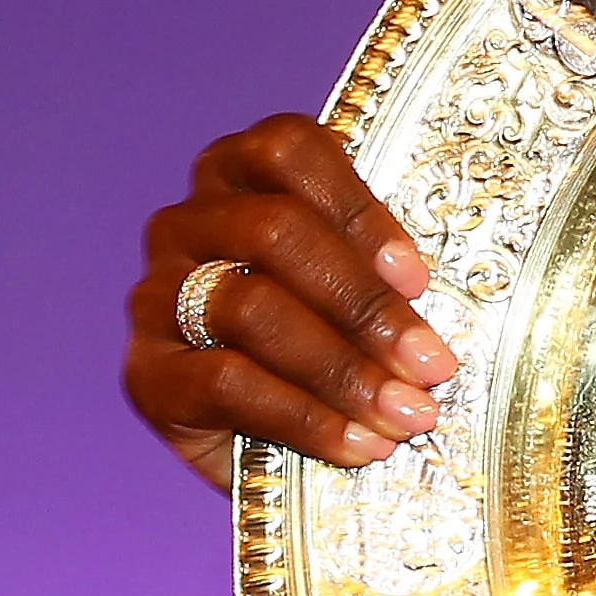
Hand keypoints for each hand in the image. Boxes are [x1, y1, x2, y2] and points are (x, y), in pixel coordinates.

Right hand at [123, 114, 458, 491]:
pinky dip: (306, 417)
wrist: (266, 441)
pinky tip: (360, 444)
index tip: (418, 277)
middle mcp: (187, 224)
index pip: (289, 152)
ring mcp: (158, 297)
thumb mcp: (357, 292)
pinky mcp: (147, 374)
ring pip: (249, 306)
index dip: (359, 209)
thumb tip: (449, 314)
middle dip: (365, 303)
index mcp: (242, 175)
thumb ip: (386, 275)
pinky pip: (225, 383)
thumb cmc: (327, 341)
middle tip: (432, 364)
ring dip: (342, 367)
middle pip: (274, 230)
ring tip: (406, 412)